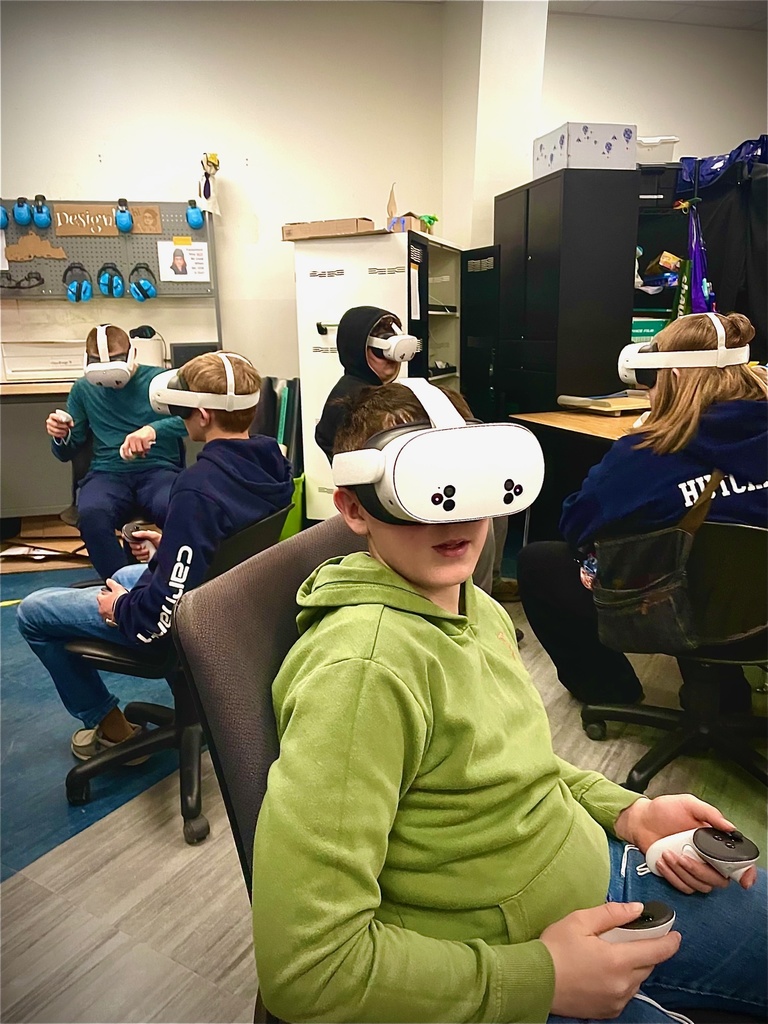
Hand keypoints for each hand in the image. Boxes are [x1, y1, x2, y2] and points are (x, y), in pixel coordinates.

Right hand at [46, 412, 70, 438]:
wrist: (60, 424)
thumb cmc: (64, 420)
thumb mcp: (67, 419)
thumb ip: (70, 421)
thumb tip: (72, 425)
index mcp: (52, 416)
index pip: (53, 416)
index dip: (58, 418)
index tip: (63, 420)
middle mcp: (49, 421)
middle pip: (55, 424)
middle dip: (62, 427)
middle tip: (67, 427)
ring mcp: (48, 426)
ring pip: (55, 430)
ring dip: (62, 431)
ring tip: (66, 431)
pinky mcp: (49, 431)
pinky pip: (54, 434)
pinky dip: (60, 435)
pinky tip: (63, 434)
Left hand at [96, 579, 127, 623]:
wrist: (126, 611)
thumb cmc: (121, 599)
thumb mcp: (117, 588)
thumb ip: (111, 584)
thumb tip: (108, 580)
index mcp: (101, 600)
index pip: (99, 595)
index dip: (104, 594)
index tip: (109, 593)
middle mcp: (101, 609)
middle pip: (101, 605)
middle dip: (105, 603)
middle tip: (112, 601)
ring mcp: (105, 616)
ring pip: (105, 612)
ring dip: (108, 610)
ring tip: (115, 609)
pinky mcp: (111, 622)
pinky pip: (110, 619)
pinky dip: (112, 617)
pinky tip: (117, 615)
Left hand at [120, 425, 156, 459]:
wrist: (149, 429)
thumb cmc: (142, 436)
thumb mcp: (135, 440)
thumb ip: (133, 447)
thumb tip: (134, 457)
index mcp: (128, 438)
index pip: (124, 448)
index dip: (126, 455)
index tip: (130, 458)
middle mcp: (132, 438)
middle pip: (134, 451)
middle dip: (138, 453)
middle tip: (142, 451)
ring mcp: (138, 438)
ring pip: (140, 450)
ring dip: (144, 451)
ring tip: (145, 448)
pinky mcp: (144, 438)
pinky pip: (146, 448)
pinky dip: (148, 448)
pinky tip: (148, 446)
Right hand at [128, 530, 161, 561]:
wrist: (168, 551)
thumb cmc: (163, 542)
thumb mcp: (154, 535)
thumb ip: (143, 533)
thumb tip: (134, 533)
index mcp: (143, 537)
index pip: (132, 537)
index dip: (129, 539)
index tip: (131, 540)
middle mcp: (141, 543)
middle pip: (131, 545)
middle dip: (136, 547)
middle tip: (141, 546)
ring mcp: (142, 550)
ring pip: (134, 552)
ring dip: (140, 552)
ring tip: (147, 551)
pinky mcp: (143, 557)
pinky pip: (138, 558)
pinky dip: (142, 557)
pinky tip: (148, 555)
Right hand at [540, 902, 680, 1019]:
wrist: (534, 981)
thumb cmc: (555, 948)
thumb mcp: (580, 920)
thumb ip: (612, 913)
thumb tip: (637, 909)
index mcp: (618, 960)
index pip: (656, 951)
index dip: (669, 941)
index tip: (675, 933)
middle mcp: (623, 984)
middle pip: (648, 965)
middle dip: (646, 949)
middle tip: (631, 936)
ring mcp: (617, 1000)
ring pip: (638, 980)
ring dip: (634, 966)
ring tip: (613, 953)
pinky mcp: (609, 1011)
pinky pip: (625, 993)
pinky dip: (623, 980)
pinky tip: (605, 971)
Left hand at [614, 794, 756, 893]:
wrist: (640, 819)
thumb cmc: (664, 810)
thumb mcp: (688, 804)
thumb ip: (710, 814)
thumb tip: (730, 827)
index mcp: (714, 843)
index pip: (736, 863)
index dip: (744, 873)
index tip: (742, 879)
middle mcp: (707, 858)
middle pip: (718, 880)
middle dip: (700, 870)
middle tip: (683, 856)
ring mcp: (692, 869)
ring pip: (700, 885)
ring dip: (684, 872)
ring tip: (669, 854)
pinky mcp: (678, 876)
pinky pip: (684, 887)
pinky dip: (673, 876)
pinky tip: (663, 861)